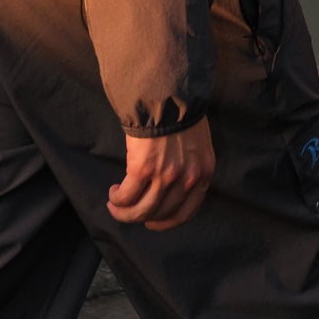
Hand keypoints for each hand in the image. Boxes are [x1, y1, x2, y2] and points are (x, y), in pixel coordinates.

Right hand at [108, 116, 214, 232]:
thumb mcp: (197, 146)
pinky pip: (127, 196)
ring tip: (115, 204)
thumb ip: (189, 168)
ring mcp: (165, 176)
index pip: (187, 212)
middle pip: (161, 213)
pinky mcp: (143, 169)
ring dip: (124, 213)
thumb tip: (170, 186)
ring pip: (141, 211)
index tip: (154, 222)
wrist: (168, 95)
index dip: (167, 222)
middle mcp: (187, 180)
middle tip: (128, 212)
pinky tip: (114, 193)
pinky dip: (118, 199)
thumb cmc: (181, 114)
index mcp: (203, 174)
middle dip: (141, 217)